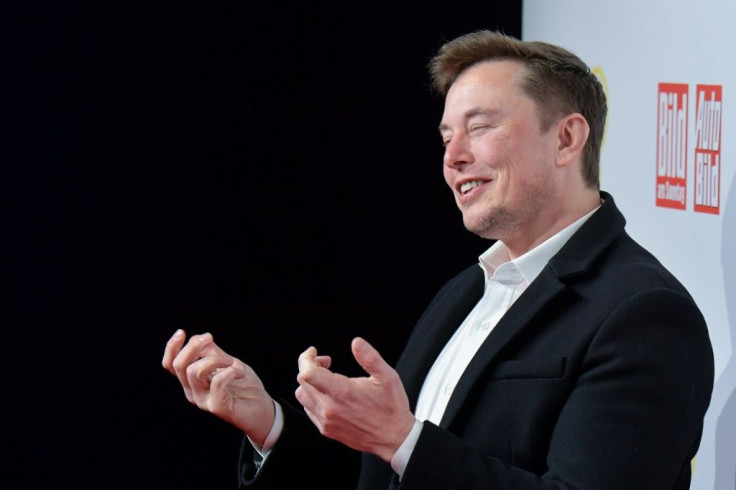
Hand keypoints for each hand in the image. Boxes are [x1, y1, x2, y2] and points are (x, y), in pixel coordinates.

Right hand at [162, 330, 274, 444]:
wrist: (262, 409)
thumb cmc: (244, 386)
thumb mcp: (228, 363)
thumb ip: (213, 353)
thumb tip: (200, 338)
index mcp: (193, 381)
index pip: (170, 365)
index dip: (171, 348)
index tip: (182, 332)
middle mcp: (193, 391)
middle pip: (179, 366)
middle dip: (192, 346)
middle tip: (210, 337)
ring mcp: (203, 400)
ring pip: (194, 372)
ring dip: (216, 359)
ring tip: (232, 362)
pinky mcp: (217, 407)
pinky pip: (217, 383)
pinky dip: (230, 371)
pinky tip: (240, 372)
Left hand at [294, 337, 414, 462]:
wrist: (394, 438)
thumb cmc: (391, 408)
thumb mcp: (387, 377)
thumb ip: (370, 357)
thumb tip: (356, 342)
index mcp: (342, 393)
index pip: (308, 373)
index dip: (306, 358)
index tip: (313, 352)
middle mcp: (330, 408)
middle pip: (302, 381)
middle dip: (310, 365)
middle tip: (326, 362)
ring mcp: (326, 421)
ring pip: (302, 395)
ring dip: (309, 382)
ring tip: (326, 378)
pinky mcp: (326, 430)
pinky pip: (308, 409)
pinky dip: (312, 397)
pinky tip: (328, 393)